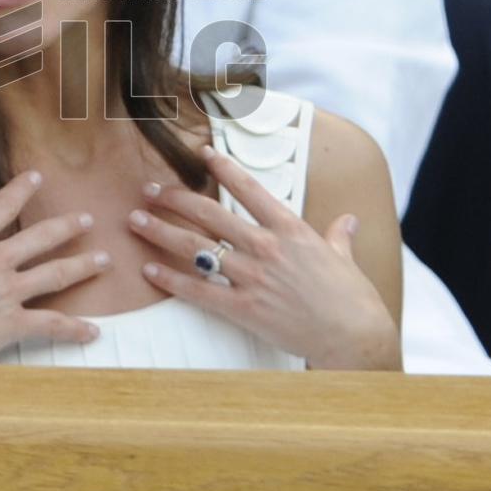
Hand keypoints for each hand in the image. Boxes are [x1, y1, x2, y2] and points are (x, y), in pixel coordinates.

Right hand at [0, 170, 109, 362]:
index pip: (0, 207)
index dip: (20, 189)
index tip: (37, 177)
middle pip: (40, 237)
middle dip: (66, 227)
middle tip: (88, 220)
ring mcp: (8, 291)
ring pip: (55, 273)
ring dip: (82, 266)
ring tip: (103, 260)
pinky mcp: (14, 323)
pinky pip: (51, 325)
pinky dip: (74, 328)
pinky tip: (94, 331)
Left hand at [128, 147, 400, 369]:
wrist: (355, 338)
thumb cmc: (352, 298)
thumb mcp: (345, 259)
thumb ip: (338, 235)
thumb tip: (348, 220)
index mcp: (290, 229)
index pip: (249, 188)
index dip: (223, 167)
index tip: (201, 152)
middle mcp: (267, 247)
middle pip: (210, 214)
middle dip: (174, 198)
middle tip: (148, 189)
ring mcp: (253, 277)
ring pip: (196, 248)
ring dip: (161, 232)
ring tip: (135, 220)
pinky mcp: (244, 308)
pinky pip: (199, 291)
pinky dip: (171, 279)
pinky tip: (149, 269)